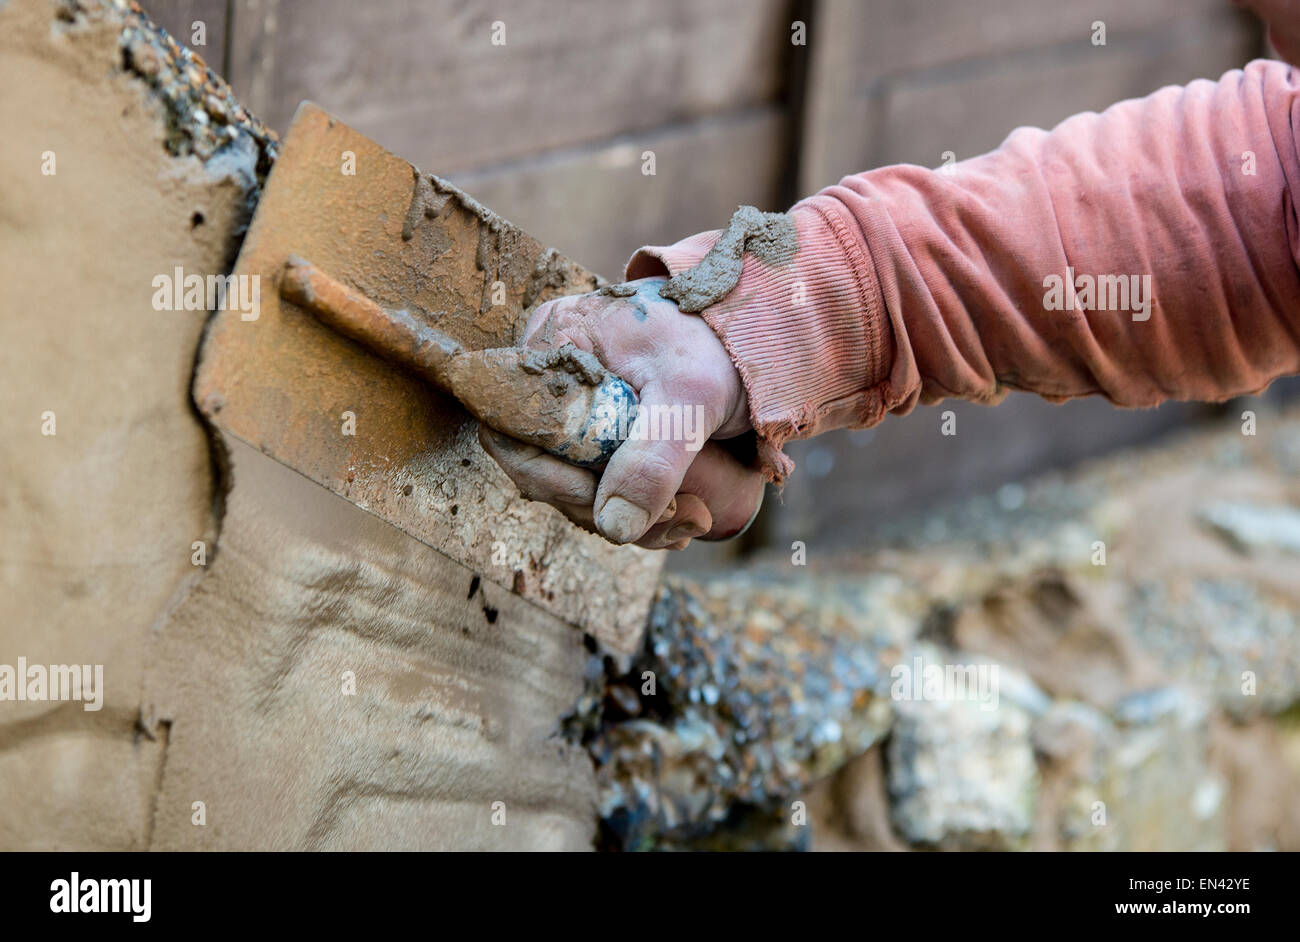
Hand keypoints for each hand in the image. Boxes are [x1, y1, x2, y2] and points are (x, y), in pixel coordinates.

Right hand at [479, 277, 764, 548]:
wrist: (761, 333)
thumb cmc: (722, 346)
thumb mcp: (690, 398)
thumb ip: (653, 459)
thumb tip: (613, 527)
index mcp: (552, 340)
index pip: (514, 428)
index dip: (548, 479)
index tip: (606, 507)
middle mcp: (552, 371)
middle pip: (542, 464)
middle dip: (602, 508)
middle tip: (676, 522)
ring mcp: (574, 401)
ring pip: (574, 479)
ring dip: (627, 516)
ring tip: (692, 519)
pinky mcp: (602, 425)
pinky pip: (600, 476)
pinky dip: (637, 505)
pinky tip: (680, 515)